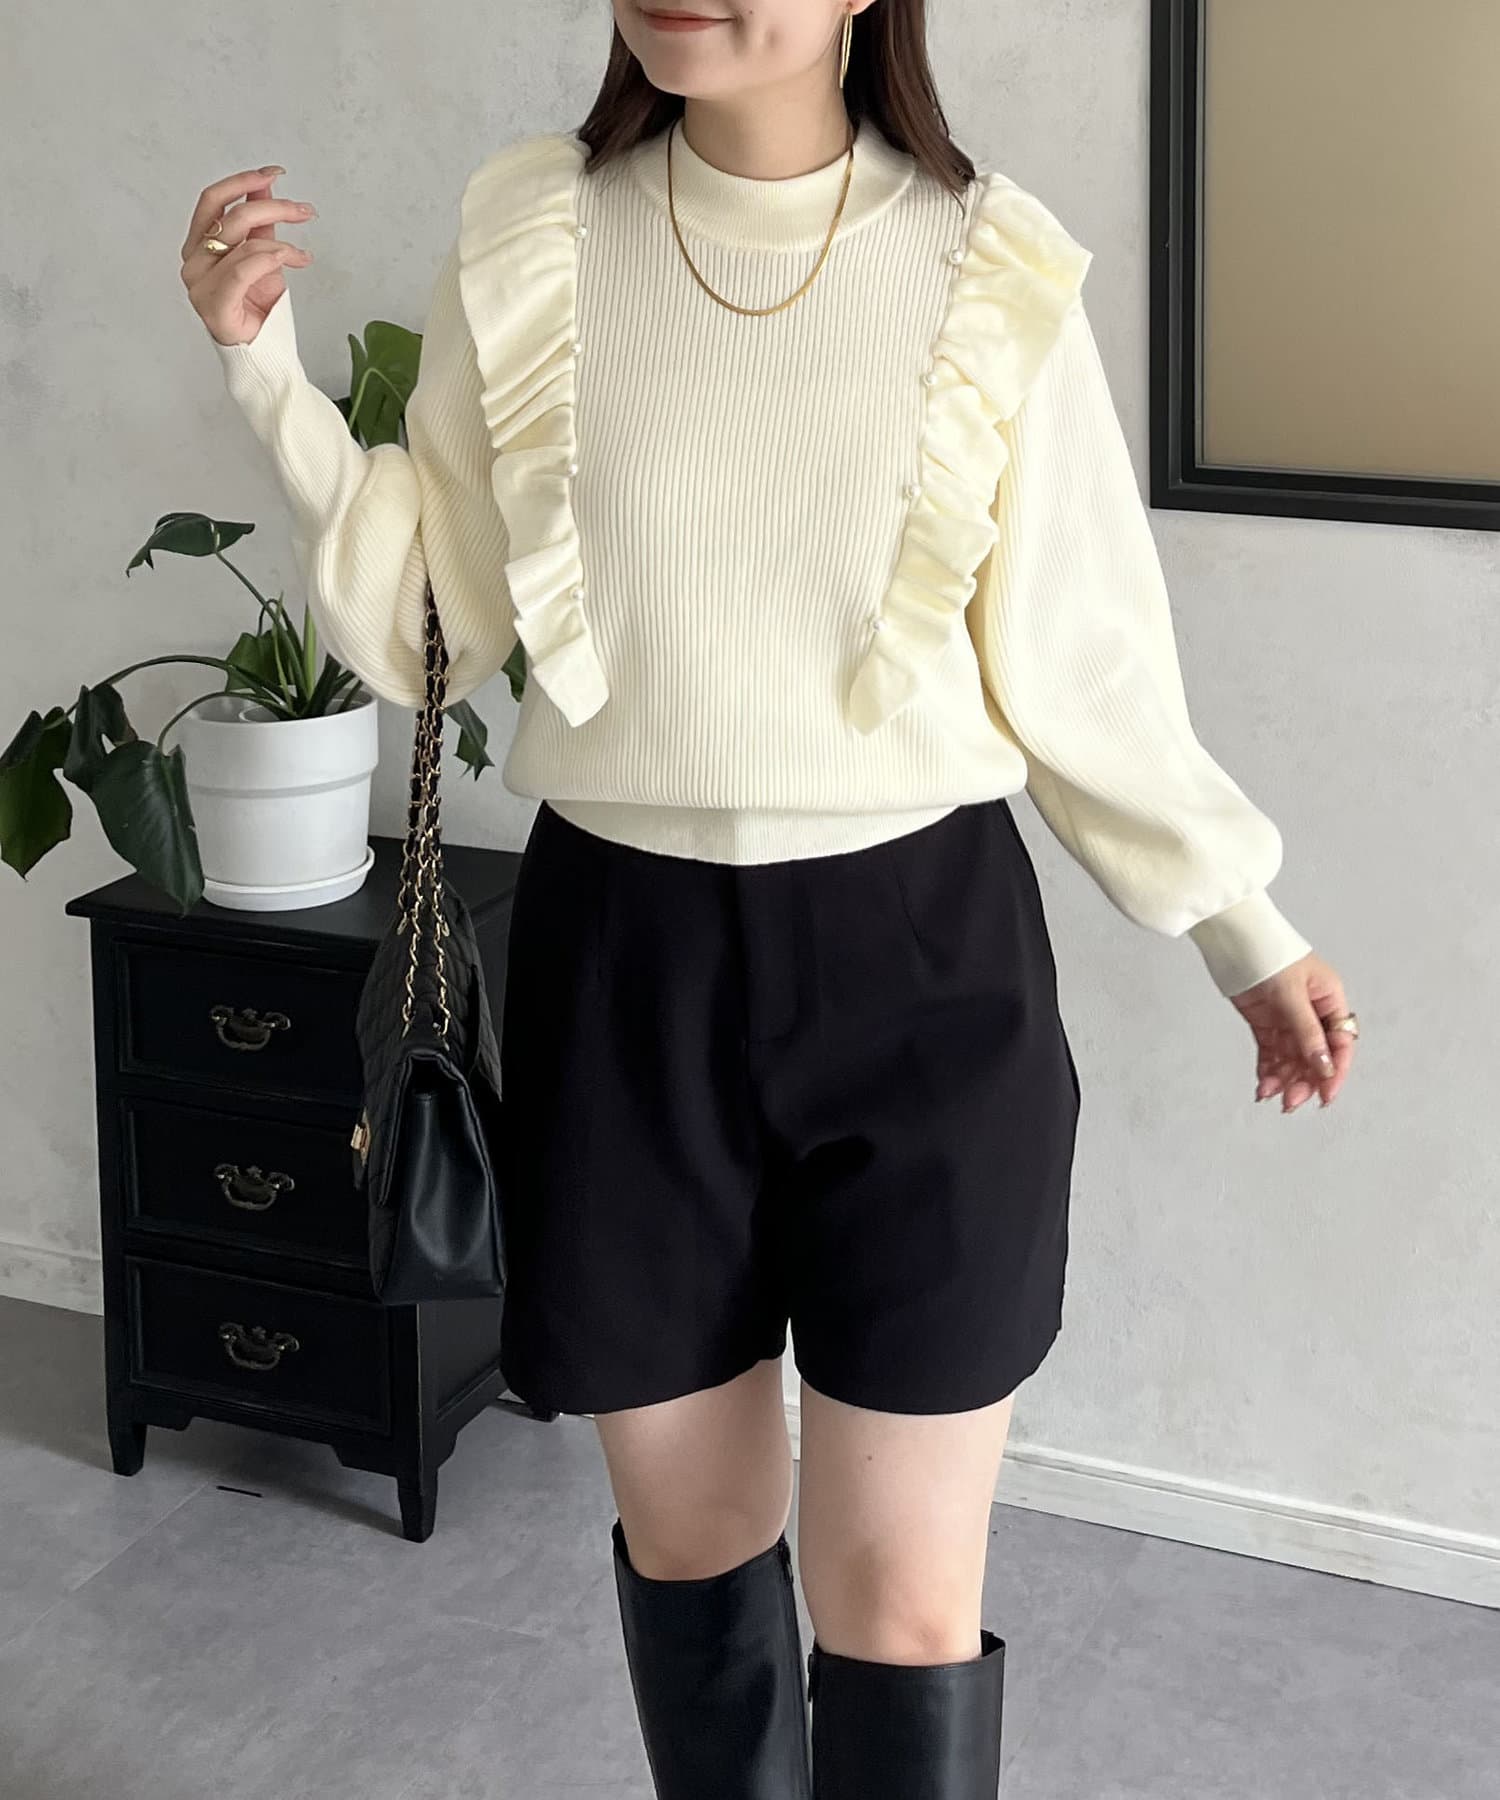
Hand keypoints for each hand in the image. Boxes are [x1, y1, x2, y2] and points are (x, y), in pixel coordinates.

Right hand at [180, 164, 316, 347]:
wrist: (262, 350)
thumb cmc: (257, 306)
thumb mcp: (261, 254)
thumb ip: (259, 223)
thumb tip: (265, 185)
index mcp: (199, 244)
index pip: (213, 200)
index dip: (242, 182)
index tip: (273, 173)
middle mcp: (194, 261)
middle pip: (231, 216)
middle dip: (271, 206)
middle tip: (303, 210)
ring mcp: (199, 284)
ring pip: (243, 243)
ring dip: (281, 240)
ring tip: (302, 251)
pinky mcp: (213, 306)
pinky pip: (243, 270)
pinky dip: (273, 258)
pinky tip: (296, 258)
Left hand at [1229, 952, 1355, 1111]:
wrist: (1234, 938)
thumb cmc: (1270, 954)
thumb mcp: (1292, 995)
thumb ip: (1307, 1032)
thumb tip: (1324, 1067)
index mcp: (1329, 1000)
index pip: (1340, 1044)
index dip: (1334, 1072)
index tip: (1325, 1095)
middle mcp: (1312, 1012)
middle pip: (1315, 1056)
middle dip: (1305, 1080)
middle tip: (1290, 1101)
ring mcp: (1288, 1018)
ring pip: (1291, 1058)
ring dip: (1283, 1079)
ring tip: (1268, 1094)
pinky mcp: (1265, 1022)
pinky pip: (1271, 1052)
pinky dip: (1267, 1070)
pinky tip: (1262, 1085)